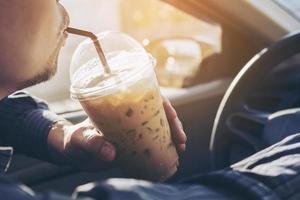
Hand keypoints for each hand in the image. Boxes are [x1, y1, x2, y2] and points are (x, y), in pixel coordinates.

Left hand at [47, 96, 185, 170]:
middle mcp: (127, 112)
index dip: (163, 104)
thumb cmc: (72, 139)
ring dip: (172, 134)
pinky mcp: (132, 139)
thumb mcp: (79, 139)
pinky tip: (171, 153)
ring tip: (180, 147)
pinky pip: (152, 138)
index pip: (146, 95)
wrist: (70, 151)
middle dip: (173, 123)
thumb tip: (111, 153)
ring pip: (158, 123)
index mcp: (117, 103)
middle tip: (181, 140)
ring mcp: (131, 125)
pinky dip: (163, 144)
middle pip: (157, 110)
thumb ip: (91, 143)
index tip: (173, 118)